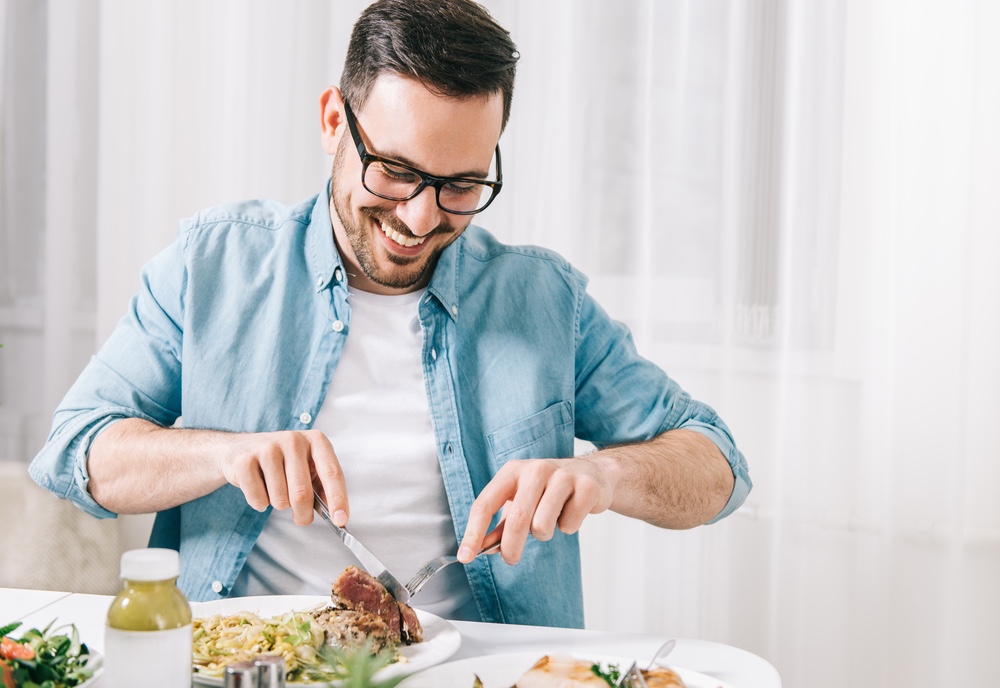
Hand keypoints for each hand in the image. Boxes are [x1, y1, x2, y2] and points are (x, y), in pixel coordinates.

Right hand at [219, 429, 348, 526]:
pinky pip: (258, 500)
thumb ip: (323, 487)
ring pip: (280, 500)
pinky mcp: (244, 461)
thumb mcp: (308, 467)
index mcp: (316, 440)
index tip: (341, 520)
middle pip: (302, 493)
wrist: (240, 448)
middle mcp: (293, 440)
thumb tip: (337, 516)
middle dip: (303, 514)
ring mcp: (267, 448)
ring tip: (275, 490)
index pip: (332, 473)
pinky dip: (260, 503)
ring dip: (279, 505)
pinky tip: (259, 487)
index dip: (338, 499)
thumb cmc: (283, 463)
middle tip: (301, 518)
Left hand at [457, 457, 615, 564]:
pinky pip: (569, 525)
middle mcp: (536, 469)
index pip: (485, 504)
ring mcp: (563, 476)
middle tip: (511, 559)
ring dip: (544, 533)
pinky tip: (572, 511)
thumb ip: (501, 525)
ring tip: (551, 520)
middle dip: (511, 547)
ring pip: (543, 525)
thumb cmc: (549, 491)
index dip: (473, 533)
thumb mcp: (521, 500)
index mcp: (513, 471)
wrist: (594, 474)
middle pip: (516, 519)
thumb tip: (482, 549)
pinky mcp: (587, 487)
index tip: (465, 557)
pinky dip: (568, 527)